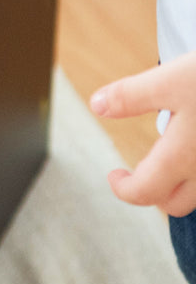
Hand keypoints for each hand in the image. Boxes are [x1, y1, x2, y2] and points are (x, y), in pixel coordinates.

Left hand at [91, 53, 195, 215]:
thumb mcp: (171, 79)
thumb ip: (132, 96)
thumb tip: (97, 105)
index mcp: (183, 157)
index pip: (144, 193)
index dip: (122, 189)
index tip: (115, 175)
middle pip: (176, 203)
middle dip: (153, 192)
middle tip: (140, 172)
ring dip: (185, 185)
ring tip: (176, 159)